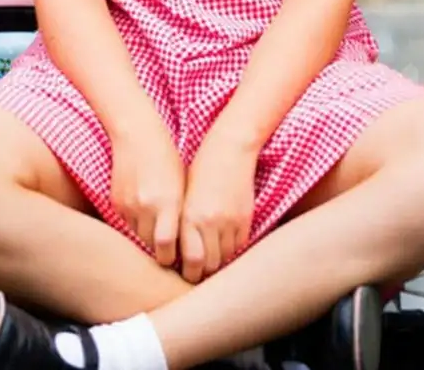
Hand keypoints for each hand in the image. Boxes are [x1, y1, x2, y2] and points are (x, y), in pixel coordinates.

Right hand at [108, 126, 186, 268]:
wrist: (137, 134)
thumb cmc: (168, 158)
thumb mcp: (182, 185)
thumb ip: (182, 214)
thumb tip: (189, 243)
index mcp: (168, 202)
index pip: (165, 246)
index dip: (170, 258)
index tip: (180, 261)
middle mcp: (146, 206)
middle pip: (151, 246)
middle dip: (160, 252)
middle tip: (171, 254)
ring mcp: (128, 205)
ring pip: (138, 237)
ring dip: (148, 239)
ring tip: (159, 232)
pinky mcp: (116, 202)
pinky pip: (128, 224)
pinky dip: (137, 225)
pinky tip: (145, 214)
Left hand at [178, 133, 257, 282]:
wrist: (229, 149)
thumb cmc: (200, 171)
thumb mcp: (184, 198)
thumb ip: (182, 226)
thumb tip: (178, 254)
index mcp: (189, 217)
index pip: (190, 260)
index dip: (189, 272)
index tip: (186, 273)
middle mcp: (209, 223)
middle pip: (208, 265)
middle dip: (202, 272)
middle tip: (198, 273)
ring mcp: (230, 222)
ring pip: (225, 259)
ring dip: (218, 262)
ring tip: (211, 259)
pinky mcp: (245, 219)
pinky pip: (239, 247)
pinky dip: (232, 250)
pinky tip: (225, 245)